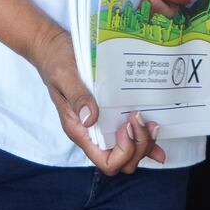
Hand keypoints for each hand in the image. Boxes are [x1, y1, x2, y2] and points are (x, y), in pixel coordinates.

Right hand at [26, 23, 163, 174]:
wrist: (53, 48)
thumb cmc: (56, 61)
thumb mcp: (64, 75)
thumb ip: (77, 96)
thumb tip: (91, 119)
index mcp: (79, 129)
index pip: (105, 161)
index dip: (122, 151)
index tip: (126, 126)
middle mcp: (92, 133)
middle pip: (122, 161)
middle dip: (138, 146)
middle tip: (139, 118)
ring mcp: (102, 125)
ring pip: (130, 152)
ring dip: (145, 142)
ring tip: (151, 121)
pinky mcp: (110, 114)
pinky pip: (132, 136)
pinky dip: (146, 138)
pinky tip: (156, 130)